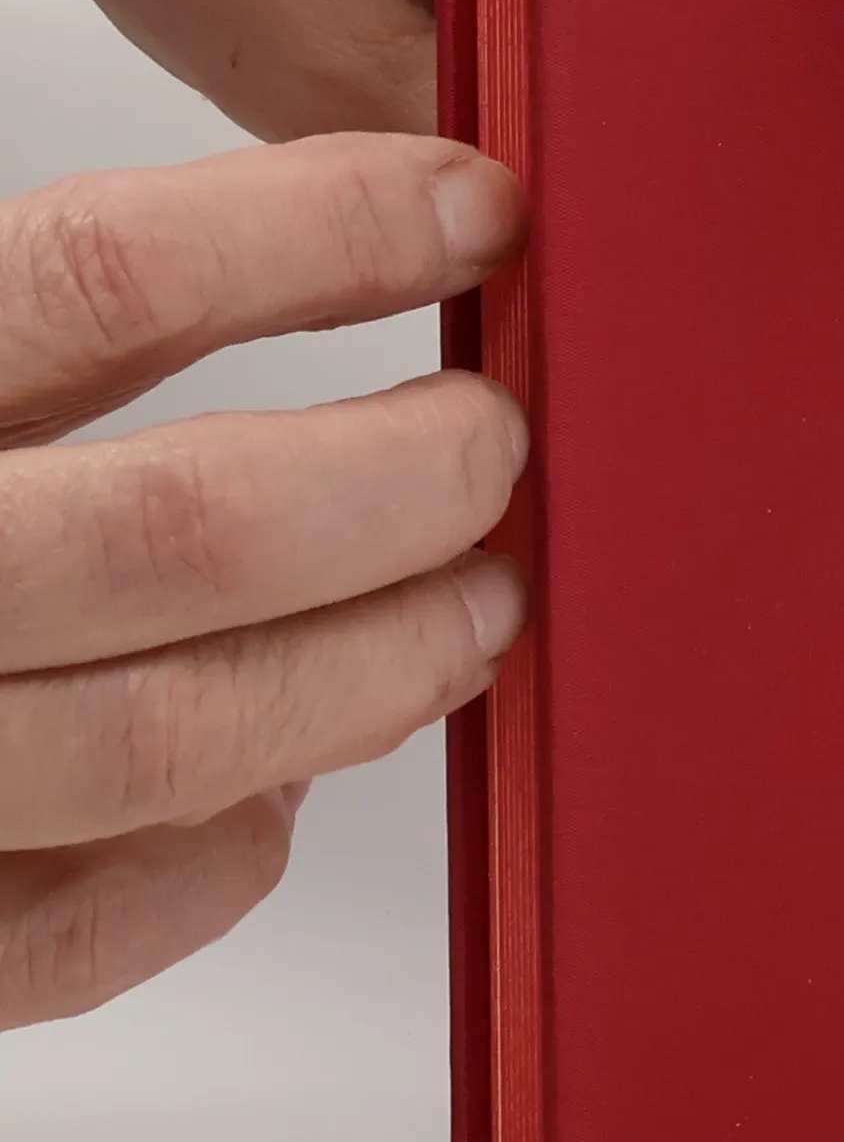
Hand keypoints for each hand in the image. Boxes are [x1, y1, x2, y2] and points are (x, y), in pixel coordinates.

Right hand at [0, 136, 526, 1029]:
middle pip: (184, 530)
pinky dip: (222, 860)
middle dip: (397, 485)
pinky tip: (287, 786)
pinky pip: (82, 932)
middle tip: (497, 447)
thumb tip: (285, 268)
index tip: (472, 209)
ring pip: (178, 740)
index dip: (319, 234)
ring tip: (480, 609)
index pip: (101, 279)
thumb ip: (20, 330)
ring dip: (375, 671)